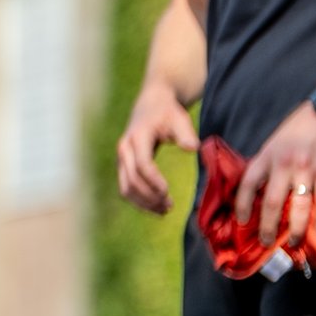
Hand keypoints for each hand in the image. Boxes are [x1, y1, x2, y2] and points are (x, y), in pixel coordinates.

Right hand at [116, 78, 198, 214]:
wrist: (150, 105)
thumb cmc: (167, 113)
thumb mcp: (179, 118)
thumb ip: (185, 133)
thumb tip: (193, 148)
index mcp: (137, 137)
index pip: (142, 164)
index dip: (153, 180)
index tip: (168, 192)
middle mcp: (125, 149)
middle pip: (132, 180)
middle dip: (150, 196)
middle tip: (170, 206)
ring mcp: (122, 159)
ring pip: (126, 188)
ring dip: (144, 202)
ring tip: (165, 211)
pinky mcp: (124, 167)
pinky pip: (126, 188)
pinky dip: (139, 201)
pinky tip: (156, 207)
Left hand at [235, 98, 315, 249]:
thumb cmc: (295, 129)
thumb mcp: (272, 144)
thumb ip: (265, 165)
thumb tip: (255, 191)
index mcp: (267, 156)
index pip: (248, 183)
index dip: (242, 205)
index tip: (241, 222)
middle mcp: (284, 164)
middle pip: (273, 202)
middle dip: (268, 226)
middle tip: (266, 243)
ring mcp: (306, 169)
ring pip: (300, 206)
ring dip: (297, 228)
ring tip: (294, 243)